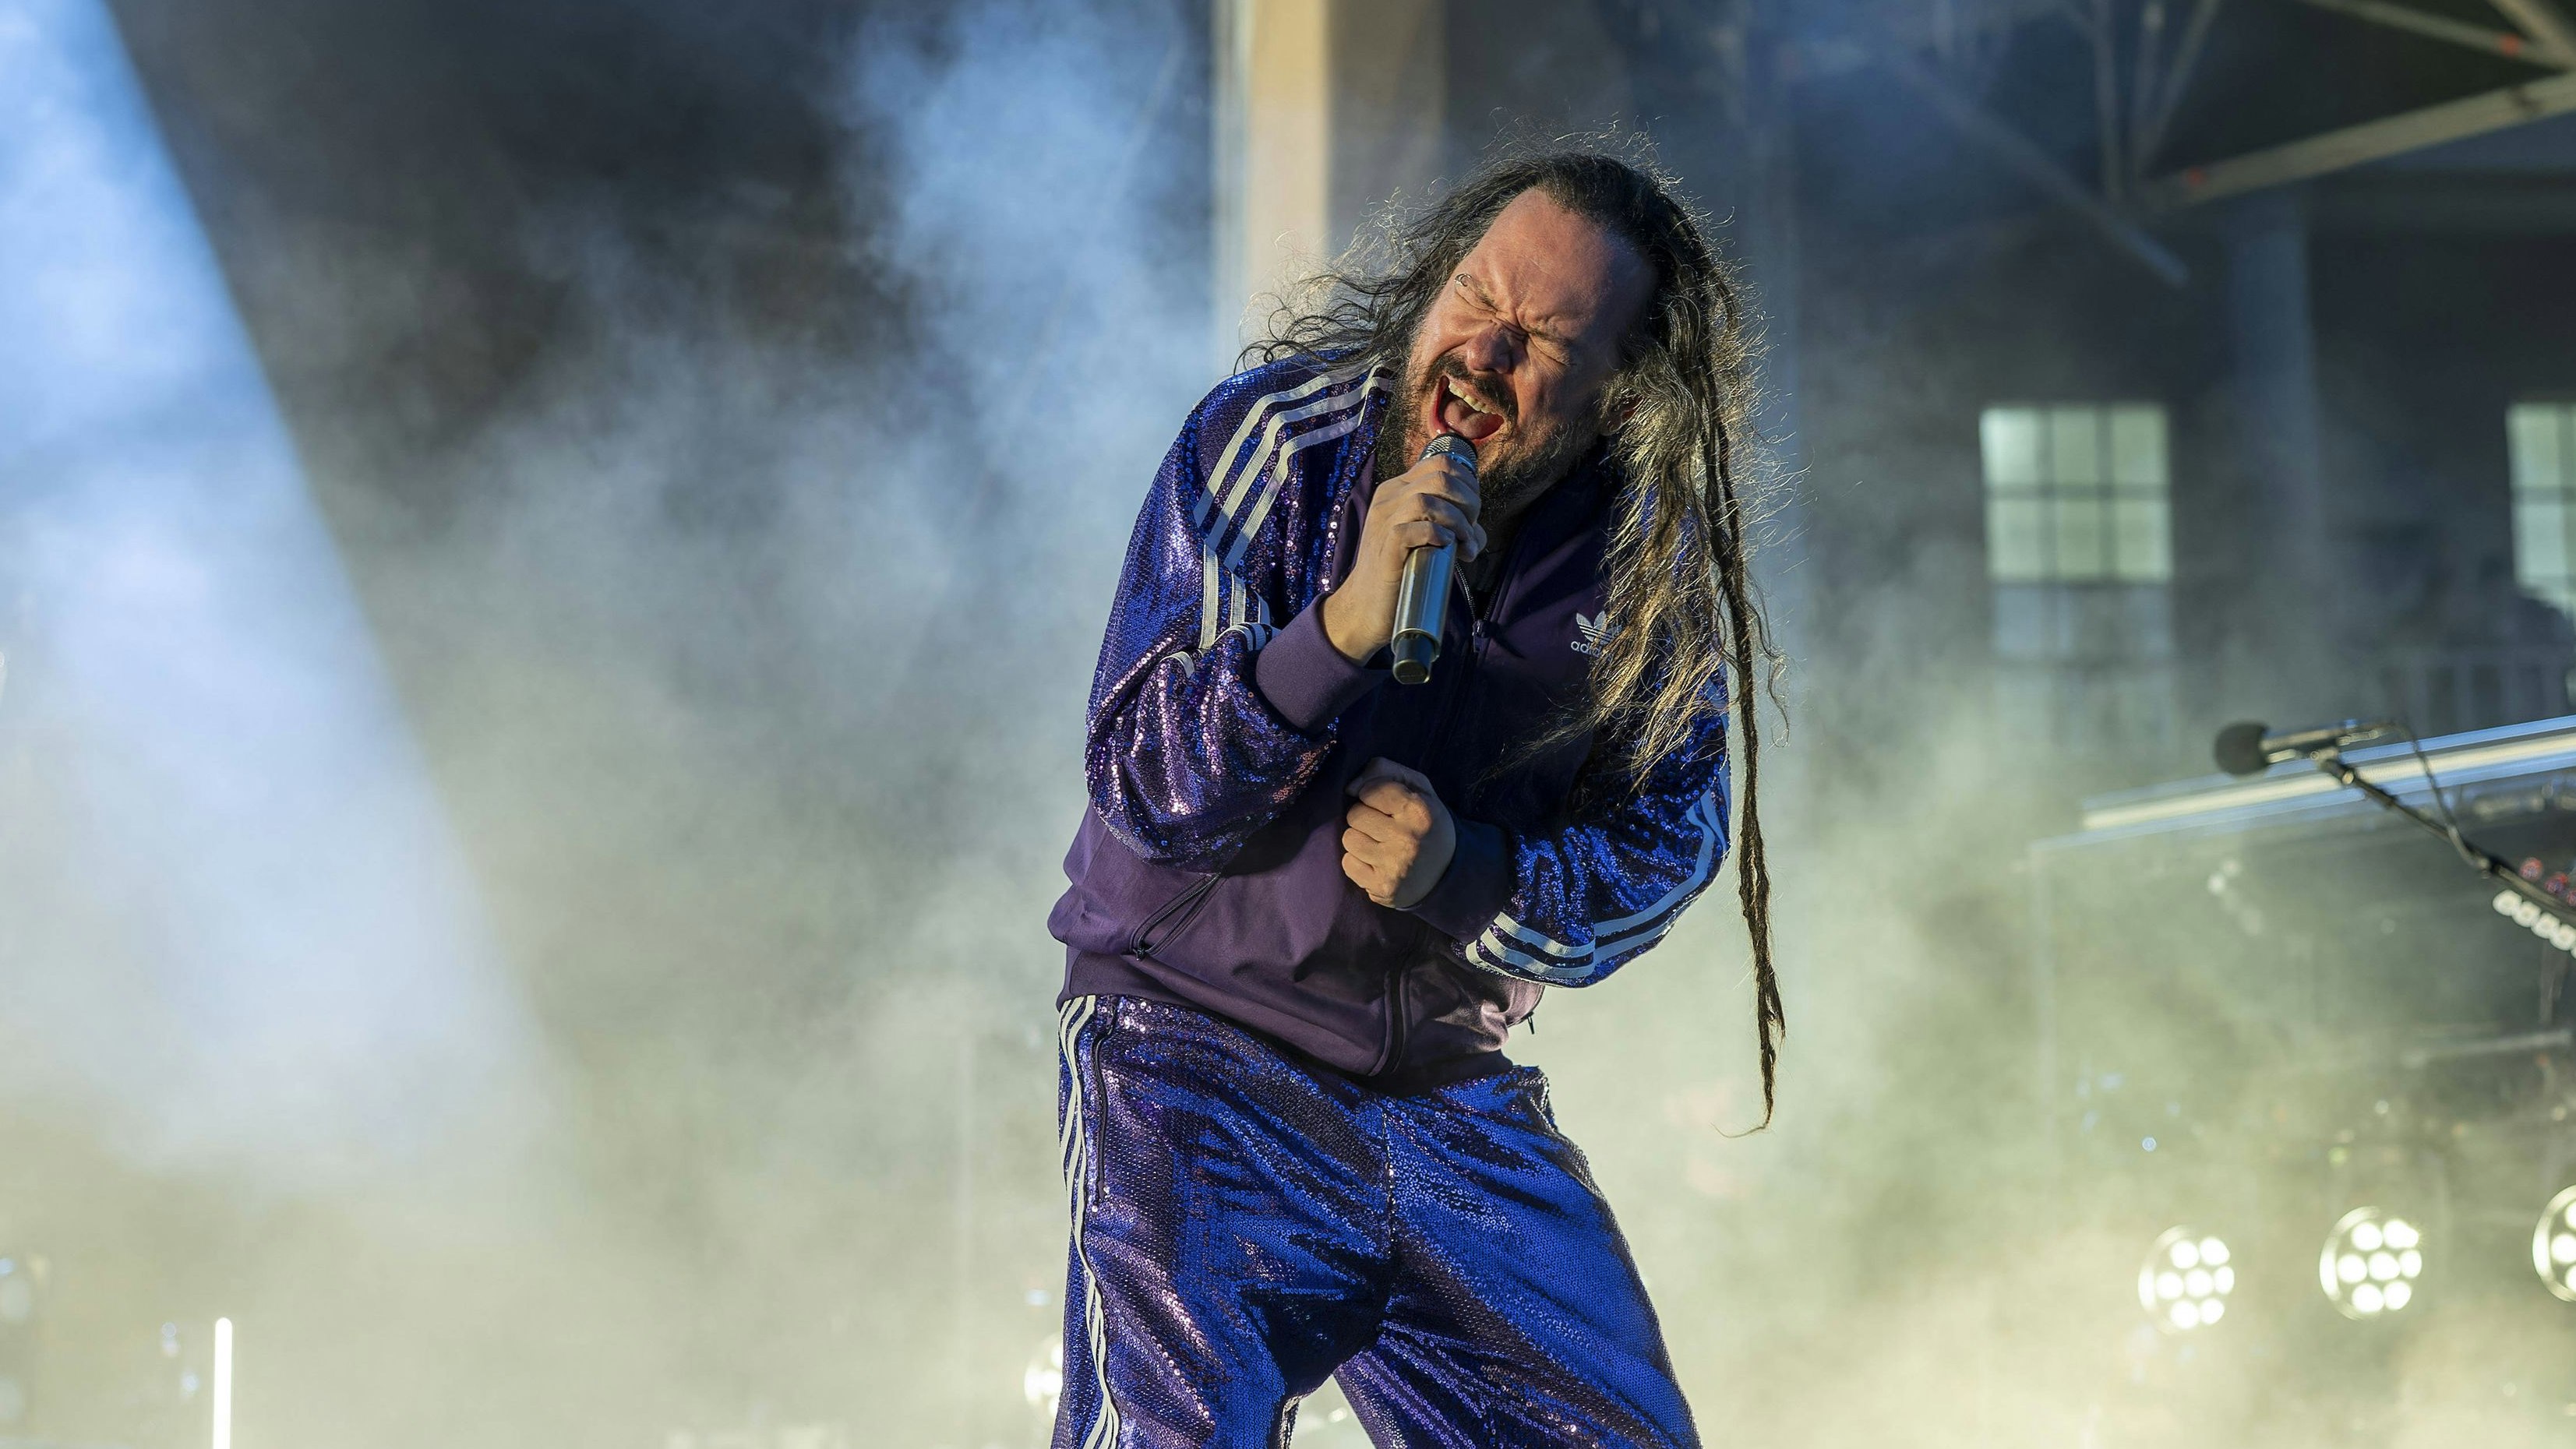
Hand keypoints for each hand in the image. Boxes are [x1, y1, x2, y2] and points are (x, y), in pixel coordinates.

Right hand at [1320, 448, 1484, 662]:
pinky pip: (1415, 528)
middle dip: (1468, 502)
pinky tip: (1445, 548)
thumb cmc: (1402, 571)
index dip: (1467, 484)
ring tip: (1463, 544)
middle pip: (1440, 476)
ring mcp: (1384, 521)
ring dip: (1457, 521)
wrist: (1367, 606)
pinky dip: (1439, 535)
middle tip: (1469, 531)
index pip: (1440, 463)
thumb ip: (1454, 529)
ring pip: (1428, 499)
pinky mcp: (1386, 546)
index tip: (1471, 514)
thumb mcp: (1427, 540)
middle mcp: (1388, 498)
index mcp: (1398, 489)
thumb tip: (1478, 534)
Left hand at [1341, 758, 1456, 908]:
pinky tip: (1377, 863)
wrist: (1448, 872)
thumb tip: (1350, 787)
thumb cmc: (1426, 823)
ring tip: (1381, 845)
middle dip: (1365, 818)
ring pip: (1349, 839)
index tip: (1385, 805)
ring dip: (1360, 840)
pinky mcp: (1383, 888)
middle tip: (1384, 827)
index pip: (1370, 791)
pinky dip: (1358, 862)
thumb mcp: (1418, 788)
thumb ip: (1384, 771)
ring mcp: (1395, 866)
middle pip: (1355, 815)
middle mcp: (1408, 839)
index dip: (1372, 795)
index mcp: (1420, 811)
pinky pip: (1348, 864)